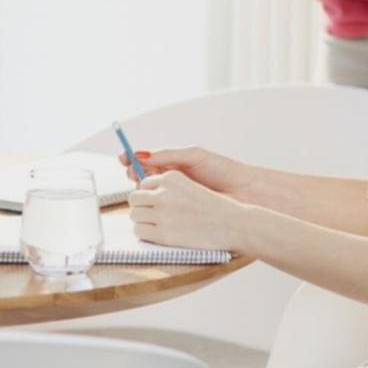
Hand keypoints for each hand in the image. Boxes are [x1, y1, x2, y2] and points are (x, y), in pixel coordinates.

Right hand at [116, 146, 251, 199]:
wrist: (244, 191)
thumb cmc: (222, 170)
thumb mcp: (194, 156)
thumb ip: (168, 154)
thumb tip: (142, 154)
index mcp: (173, 164)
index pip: (146, 161)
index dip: (132, 160)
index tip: (123, 158)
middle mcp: (171, 180)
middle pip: (142, 177)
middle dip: (134, 173)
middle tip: (133, 173)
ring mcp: (174, 197)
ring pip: (148, 193)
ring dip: (141, 189)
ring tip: (144, 185)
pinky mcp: (179, 213)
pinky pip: (159, 209)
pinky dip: (151, 205)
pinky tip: (151, 201)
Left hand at [127, 170, 248, 251]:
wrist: (235, 225)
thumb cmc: (216, 209)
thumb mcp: (190, 187)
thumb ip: (169, 188)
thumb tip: (147, 194)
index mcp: (171, 177)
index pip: (144, 184)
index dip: (148, 196)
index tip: (155, 204)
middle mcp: (164, 192)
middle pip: (135, 198)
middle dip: (142, 207)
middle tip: (153, 217)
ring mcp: (162, 212)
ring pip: (134, 215)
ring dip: (143, 221)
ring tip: (158, 227)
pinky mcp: (162, 233)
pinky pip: (139, 231)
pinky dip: (146, 235)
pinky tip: (158, 236)